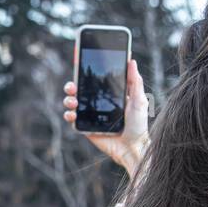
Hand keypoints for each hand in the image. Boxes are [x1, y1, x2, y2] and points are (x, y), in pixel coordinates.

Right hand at [63, 59, 149, 179]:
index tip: (79, 58)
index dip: (85, 69)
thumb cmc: (138, 125)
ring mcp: (90, 115)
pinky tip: (73, 114)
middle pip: (79, 89)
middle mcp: (97, 103)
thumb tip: (131, 60)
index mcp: (109, 94)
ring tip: (73, 101)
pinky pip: (71, 119)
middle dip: (72, 84)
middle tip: (73, 85)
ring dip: (68, 99)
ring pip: (72, 102)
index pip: (94, 78)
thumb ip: (135, 81)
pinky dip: (69, 115)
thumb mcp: (139, 100)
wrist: (132, 147)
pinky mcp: (85, 127)